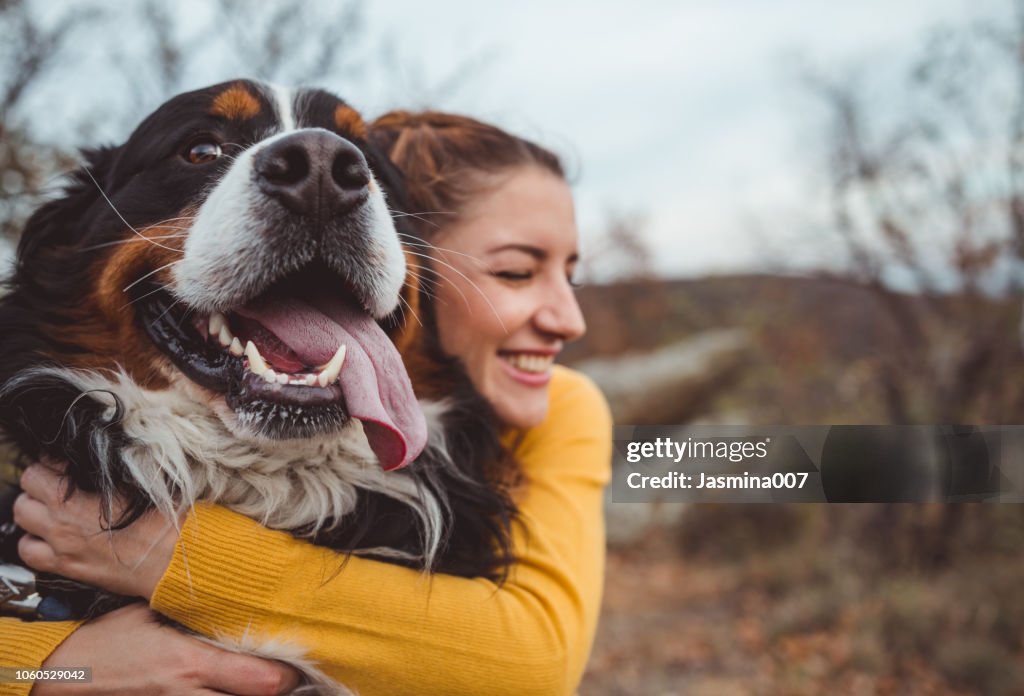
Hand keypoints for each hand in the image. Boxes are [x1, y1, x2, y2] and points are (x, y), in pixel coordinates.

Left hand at [14, 462, 178, 599]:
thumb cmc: (163, 518)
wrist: (173, 558)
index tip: (70, 465)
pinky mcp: (66, 566)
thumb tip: (96, 461)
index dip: (57, 462)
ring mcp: (60, 544)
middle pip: (27, 487)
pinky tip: (51, 537)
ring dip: (34, 510)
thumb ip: (109, 471)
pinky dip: (34, 542)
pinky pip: (28, 552)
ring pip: (22, 518)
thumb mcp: (140, 481)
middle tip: (59, 483)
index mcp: (76, 495)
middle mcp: (61, 518)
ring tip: (52, 509)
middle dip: (40, 482)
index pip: (43, 465)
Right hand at [34, 603, 300, 694]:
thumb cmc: (106, 640)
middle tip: (288, 673)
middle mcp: (188, 694)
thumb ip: (193, 614)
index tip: (297, 659)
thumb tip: (231, 598)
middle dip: (277, 688)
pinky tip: (233, 688)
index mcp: (191, 663)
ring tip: (265, 679)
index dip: (287, 674)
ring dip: (251, 693)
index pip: (262, 680)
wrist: (60, 673)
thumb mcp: (150, 615)